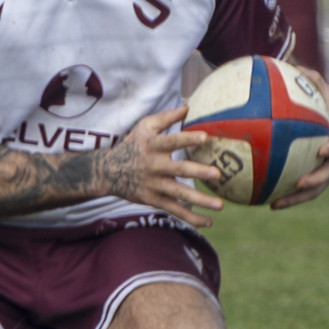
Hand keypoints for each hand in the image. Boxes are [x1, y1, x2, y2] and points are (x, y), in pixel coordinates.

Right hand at [97, 104, 224, 228]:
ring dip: (200, 201)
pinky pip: (174, 210)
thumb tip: (188, 106)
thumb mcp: (144, 126)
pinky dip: (190, 217)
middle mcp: (155, 166)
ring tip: (220, 206)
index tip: (206, 137)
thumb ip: (166, 117)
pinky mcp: (153, 200)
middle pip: (178, 170)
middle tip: (217, 175)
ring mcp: (154, 185)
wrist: (108, 171)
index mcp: (154, 145)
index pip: (173, 141)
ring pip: (179, 194)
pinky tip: (208, 222)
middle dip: (198, 172)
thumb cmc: (133, 144)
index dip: (188, 139)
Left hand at [271, 69, 328, 208]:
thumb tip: (295, 64)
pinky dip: (289, 197)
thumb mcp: (322, 88)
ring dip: (299, 198)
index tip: (322, 150)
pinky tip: (268, 203)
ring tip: (277, 204)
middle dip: (317, 179)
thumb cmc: (325, 102)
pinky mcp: (318, 177)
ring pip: (318, 188)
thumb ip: (312, 79)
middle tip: (300, 182)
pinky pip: (304, 190)